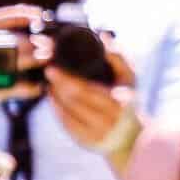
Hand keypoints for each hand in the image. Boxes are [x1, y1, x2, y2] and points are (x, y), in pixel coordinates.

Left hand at [0, 5, 140, 159]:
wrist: (132, 136)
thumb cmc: (129, 99)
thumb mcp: (130, 77)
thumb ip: (118, 55)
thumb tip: (102, 36)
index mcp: (118, 103)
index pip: (85, 90)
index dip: (65, 79)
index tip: (52, 67)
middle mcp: (107, 121)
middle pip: (72, 101)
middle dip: (56, 85)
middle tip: (48, 71)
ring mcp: (95, 134)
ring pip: (66, 112)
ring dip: (54, 97)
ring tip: (50, 83)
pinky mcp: (85, 142)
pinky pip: (65, 124)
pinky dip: (57, 109)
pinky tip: (53, 98)